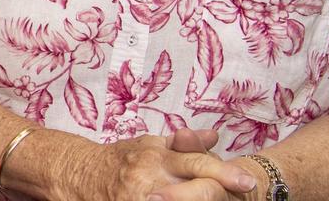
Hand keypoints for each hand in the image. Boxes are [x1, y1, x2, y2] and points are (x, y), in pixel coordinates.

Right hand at [58, 130, 257, 200]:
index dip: (223, 172)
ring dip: (200, 200)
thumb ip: (184, 143)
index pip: (196, 162)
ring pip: (179, 200)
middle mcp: (151, 177)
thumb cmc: (121, 159)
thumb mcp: (150, 144)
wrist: (81, 174)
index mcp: (157, 156)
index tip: (247, 182)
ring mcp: (140, 196)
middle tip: (245, 190)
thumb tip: (215, 135)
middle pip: (194, 188)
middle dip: (218, 191)